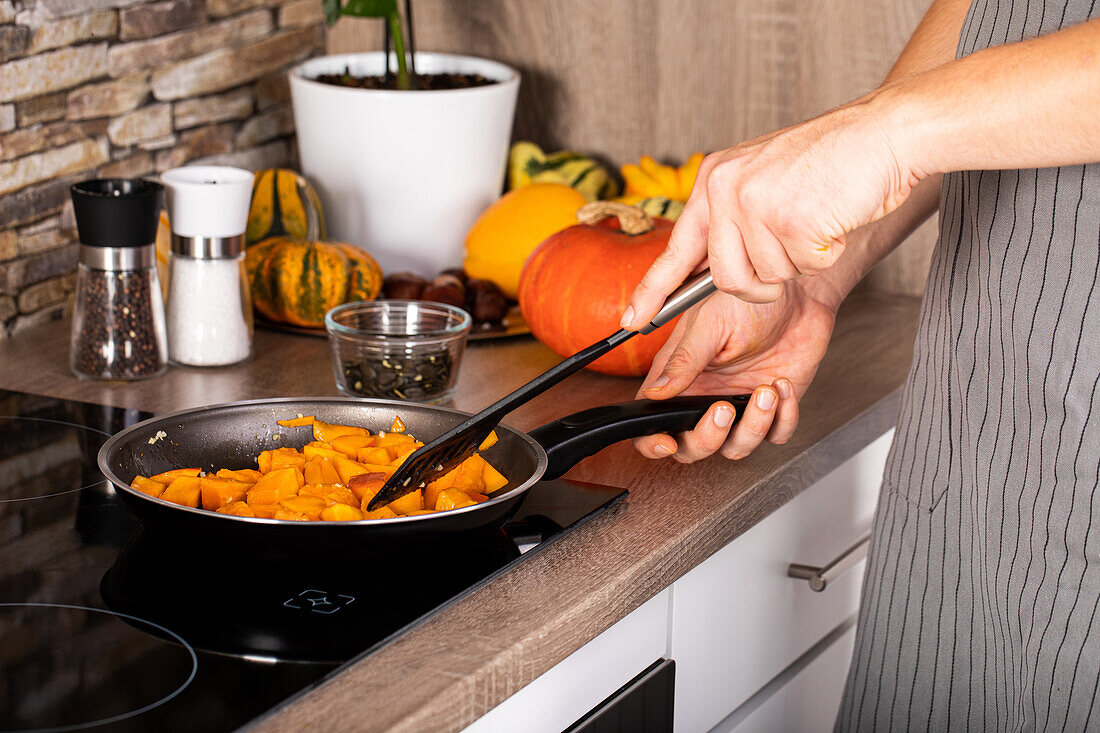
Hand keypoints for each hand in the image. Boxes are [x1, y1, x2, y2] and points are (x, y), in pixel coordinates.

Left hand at [622, 97, 914, 322]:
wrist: (886, 131)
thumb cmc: (833, 160)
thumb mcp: (764, 179)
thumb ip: (734, 217)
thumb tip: (710, 272)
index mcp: (715, 178)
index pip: (677, 247)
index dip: (653, 289)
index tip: (633, 320)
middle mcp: (726, 189)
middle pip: (727, 277)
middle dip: (762, 281)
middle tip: (792, 247)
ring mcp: (756, 204)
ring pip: (767, 277)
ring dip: (798, 263)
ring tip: (815, 220)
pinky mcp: (790, 220)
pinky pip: (803, 269)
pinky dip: (825, 254)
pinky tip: (833, 219)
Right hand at [633, 279, 836, 462]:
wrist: (799, 291)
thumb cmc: (749, 298)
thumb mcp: (710, 323)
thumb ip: (683, 360)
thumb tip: (656, 391)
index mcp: (680, 376)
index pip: (652, 422)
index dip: (652, 441)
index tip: (668, 442)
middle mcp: (707, 395)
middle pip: (693, 446)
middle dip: (708, 438)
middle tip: (724, 409)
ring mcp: (740, 403)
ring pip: (736, 447)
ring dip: (752, 426)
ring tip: (765, 391)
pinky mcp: (774, 405)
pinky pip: (776, 434)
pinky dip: (782, 419)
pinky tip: (782, 386)